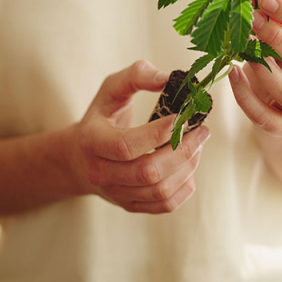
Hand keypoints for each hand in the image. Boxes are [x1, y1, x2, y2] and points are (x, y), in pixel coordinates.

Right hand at [68, 60, 210, 212]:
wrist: (79, 156)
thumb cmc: (101, 117)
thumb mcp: (110, 89)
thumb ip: (136, 76)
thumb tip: (167, 78)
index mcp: (92, 140)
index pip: (126, 145)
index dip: (158, 134)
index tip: (182, 118)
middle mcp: (100, 172)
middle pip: (147, 171)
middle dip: (182, 151)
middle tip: (202, 131)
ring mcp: (115, 193)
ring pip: (159, 190)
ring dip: (187, 167)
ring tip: (197, 146)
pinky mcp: (129, 205)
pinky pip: (164, 205)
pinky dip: (184, 187)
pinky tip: (188, 167)